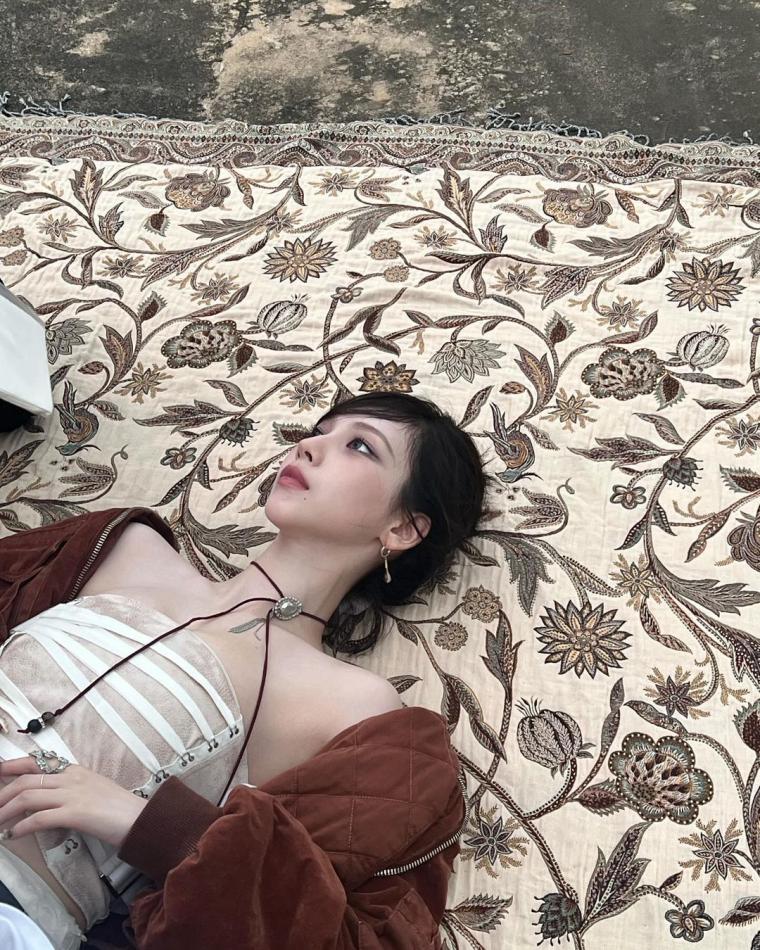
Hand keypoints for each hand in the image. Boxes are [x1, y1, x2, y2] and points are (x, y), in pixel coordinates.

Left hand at [0, 754, 148, 848]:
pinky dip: (20, 827)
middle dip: (2, 794)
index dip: (12, 766)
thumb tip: (47, 803)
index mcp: (75, 770)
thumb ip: (71, 792)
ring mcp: (73, 794)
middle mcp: (71, 778)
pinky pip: (39, 818)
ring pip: (27, 797)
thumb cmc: (119, 810)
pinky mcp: (75, 813)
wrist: (141, 819)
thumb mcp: (93, 792)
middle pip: (26, 780)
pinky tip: (12, 836)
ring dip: (5, 812)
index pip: (37, 762)